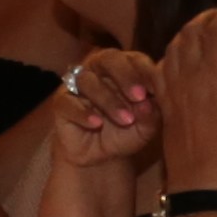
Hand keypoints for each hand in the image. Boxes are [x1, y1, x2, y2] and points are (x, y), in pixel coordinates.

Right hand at [49, 46, 165, 173]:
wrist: (99, 158)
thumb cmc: (124, 134)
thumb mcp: (144, 129)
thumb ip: (151, 115)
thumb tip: (148, 104)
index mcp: (124, 69)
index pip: (134, 59)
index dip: (145, 71)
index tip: (155, 89)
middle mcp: (98, 71)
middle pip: (108, 58)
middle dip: (125, 75)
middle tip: (139, 96)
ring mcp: (76, 86)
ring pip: (88, 80)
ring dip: (109, 100)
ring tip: (126, 120)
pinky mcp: (60, 104)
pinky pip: (67, 102)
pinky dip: (83, 113)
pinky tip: (97, 123)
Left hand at [156, 0, 216, 197]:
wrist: (200, 184)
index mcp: (215, 79)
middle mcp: (189, 79)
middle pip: (191, 34)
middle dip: (207, 17)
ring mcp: (172, 91)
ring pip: (172, 47)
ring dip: (187, 31)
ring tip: (203, 27)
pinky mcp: (164, 104)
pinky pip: (160, 68)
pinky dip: (170, 52)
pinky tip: (178, 56)